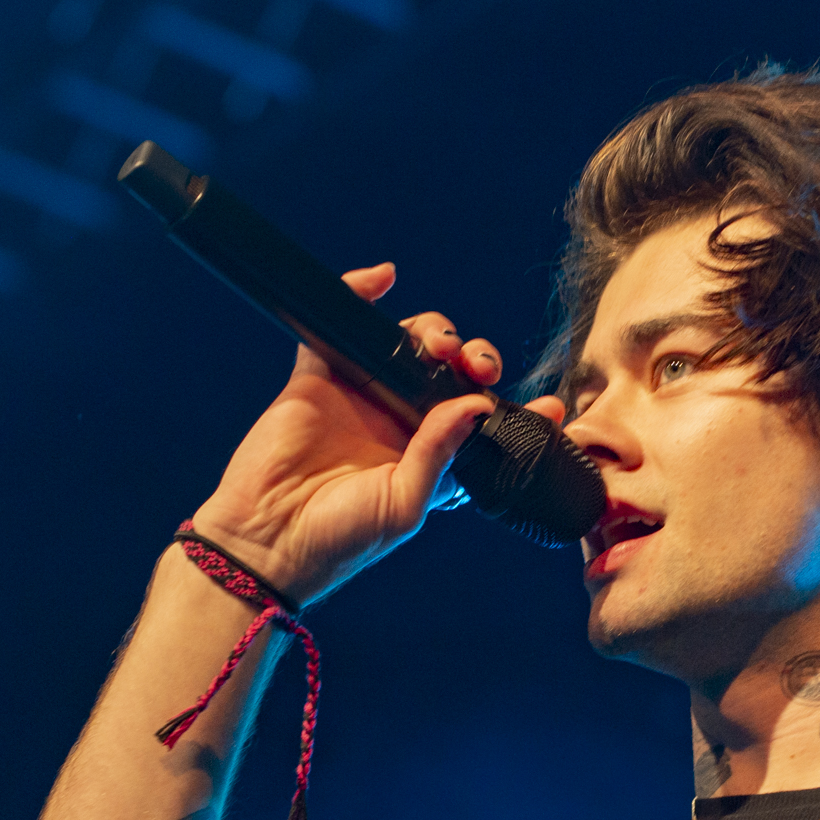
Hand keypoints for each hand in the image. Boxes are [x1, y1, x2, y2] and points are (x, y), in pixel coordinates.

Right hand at [190, 263, 524, 606]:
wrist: (269, 539)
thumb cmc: (341, 538)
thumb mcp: (406, 504)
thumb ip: (441, 453)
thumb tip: (476, 404)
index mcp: (433, 459)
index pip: (484, 424)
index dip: (517, 410)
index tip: (550, 405)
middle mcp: (402, 422)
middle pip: (452, 373)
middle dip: (476, 360)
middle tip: (480, 368)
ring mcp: (361, 395)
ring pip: (408, 344)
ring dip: (435, 332)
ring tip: (441, 347)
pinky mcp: (319, 377)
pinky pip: (343, 324)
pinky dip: (360, 292)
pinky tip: (381, 280)